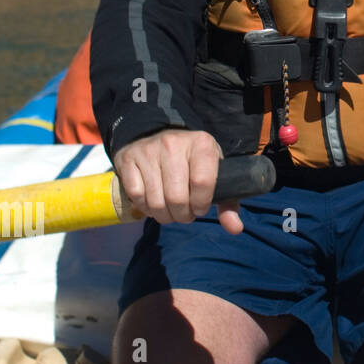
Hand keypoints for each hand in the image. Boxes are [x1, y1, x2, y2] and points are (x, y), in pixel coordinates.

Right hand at [113, 129, 242, 233]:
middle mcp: (173, 144)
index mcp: (201, 144)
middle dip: (182, 215)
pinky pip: (136, 195)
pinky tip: (154, 204)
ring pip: (155, 200)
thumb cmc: (193, 161)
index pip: (202, 182)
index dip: (201, 204)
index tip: (200, 209)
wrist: (160, 135)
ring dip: (164, 216)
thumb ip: (227, 201)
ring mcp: (148, 151)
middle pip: (177, 197)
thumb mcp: (215, 172)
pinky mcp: (128, 159)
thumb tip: (235, 228)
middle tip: (185, 215)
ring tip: (171, 212)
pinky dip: (146, 208)